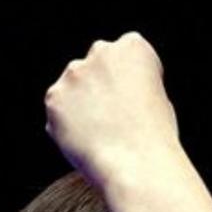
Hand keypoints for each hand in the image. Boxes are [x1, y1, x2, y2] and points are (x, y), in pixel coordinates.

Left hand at [44, 32, 182, 189]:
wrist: (136, 165)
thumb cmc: (153, 137)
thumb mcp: (158, 97)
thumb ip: (132, 84)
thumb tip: (111, 93)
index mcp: (133, 46)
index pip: (125, 54)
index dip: (128, 81)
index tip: (131, 100)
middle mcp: (100, 51)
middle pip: (94, 65)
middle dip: (98, 85)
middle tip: (110, 117)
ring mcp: (73, 74)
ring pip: (72, 87)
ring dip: (79, 103)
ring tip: (98, 133)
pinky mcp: (53, 98)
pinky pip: (58, 110)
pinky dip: (65, 123)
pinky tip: (84, 140)